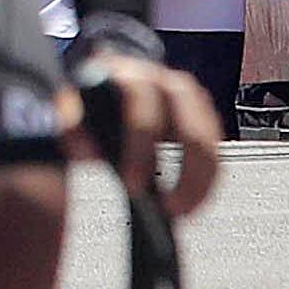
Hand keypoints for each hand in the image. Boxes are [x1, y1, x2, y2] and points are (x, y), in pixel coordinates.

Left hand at [69, 51, 221, 219]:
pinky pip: (216, 150)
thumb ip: (73, 128)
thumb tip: (84, 151)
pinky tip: (193, 201)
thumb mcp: (72, 112)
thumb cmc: (89, 103)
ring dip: (203, 182)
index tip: (133, 186)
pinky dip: (208, 179)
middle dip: (187, 174)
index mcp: (131, 78)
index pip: (145, 111)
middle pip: (193, 129)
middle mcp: (167, 84)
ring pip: (211, 142)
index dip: (141, 151)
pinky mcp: (202, 115)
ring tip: (182, 211)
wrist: (107, 86)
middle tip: (170, 208)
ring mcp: (190, 99)